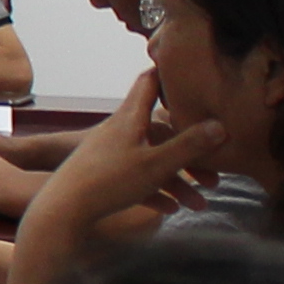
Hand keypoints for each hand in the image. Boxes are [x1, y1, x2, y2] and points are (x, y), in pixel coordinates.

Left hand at [10, 64, 223, 283]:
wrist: (61, 211)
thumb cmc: (109, 181)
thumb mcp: (156, 164)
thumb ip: (189, 146)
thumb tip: (222, 125)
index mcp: (130, 117)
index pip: (150, 82)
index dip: (170, 73)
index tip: (191, 72)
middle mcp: (119, 130)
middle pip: (160, 131)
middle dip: (189, 149)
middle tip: (214, 171)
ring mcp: (109, 153)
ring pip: (151, 160)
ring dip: (176, 180)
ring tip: (199, 204)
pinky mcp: (101, 176)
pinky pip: (135, 179)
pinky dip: (154, 191)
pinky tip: (171, 209)